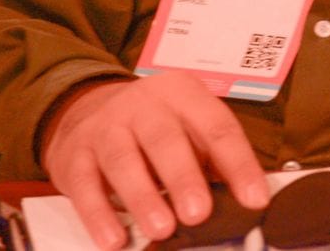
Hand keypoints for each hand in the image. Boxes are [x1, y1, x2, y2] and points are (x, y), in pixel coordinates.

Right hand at [40, 73, 269, 250]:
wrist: (86, 110)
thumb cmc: (154, 128)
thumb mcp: (188, 128)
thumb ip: (214, 159)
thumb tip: (247, 201)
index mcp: (183, 94)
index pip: (217, 127)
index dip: (239, 164)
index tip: (255, 200)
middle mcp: (143, 104)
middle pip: (165, 139)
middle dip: (184, 179)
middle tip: (199, 214)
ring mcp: (105, 126)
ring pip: (123, 160)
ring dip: (143, 198)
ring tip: (161, 230)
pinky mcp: (74, 154)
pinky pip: (84, 185)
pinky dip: (98, 215)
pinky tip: (113, 240)